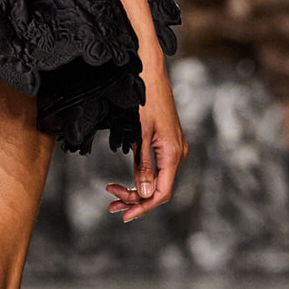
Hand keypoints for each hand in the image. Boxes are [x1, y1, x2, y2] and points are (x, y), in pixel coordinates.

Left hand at [105, 70, 186, 222]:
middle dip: (135, 199)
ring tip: (113, 194)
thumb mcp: (139, 134)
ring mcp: (173, 149)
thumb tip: (144, 194)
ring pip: (156, 180)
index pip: (162, 192)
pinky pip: (157, 168)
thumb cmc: (145, 100)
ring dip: (136, 190)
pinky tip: (126, 182)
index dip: (144, 207)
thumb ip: (143, 165)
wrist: (151, 74)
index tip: (125, 215)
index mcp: (173, 153)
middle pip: (158, 189)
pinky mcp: (167, 143)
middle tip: (112, 204)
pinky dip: (141, 177)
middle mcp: (177, 153)